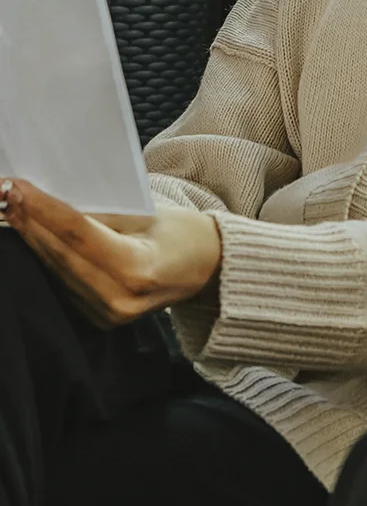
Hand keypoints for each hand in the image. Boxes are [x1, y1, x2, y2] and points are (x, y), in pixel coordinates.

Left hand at [2, 177, 221, 329]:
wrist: (207, 269)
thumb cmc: (185, 233)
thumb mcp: (151, 214)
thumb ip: (104, 213)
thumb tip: (56, 199)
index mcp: (136, 270)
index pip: (78, 234)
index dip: (43, 209)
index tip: (16, 186)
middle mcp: (117, 299)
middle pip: (59, 254)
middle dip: (28, 221)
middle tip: (3, 191)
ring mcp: (105, 314)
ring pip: (55, 269)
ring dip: (30, 236)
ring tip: (10, 207)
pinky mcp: (96, 318)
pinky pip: (62, 281)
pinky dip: (46, 254)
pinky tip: (30, 232)